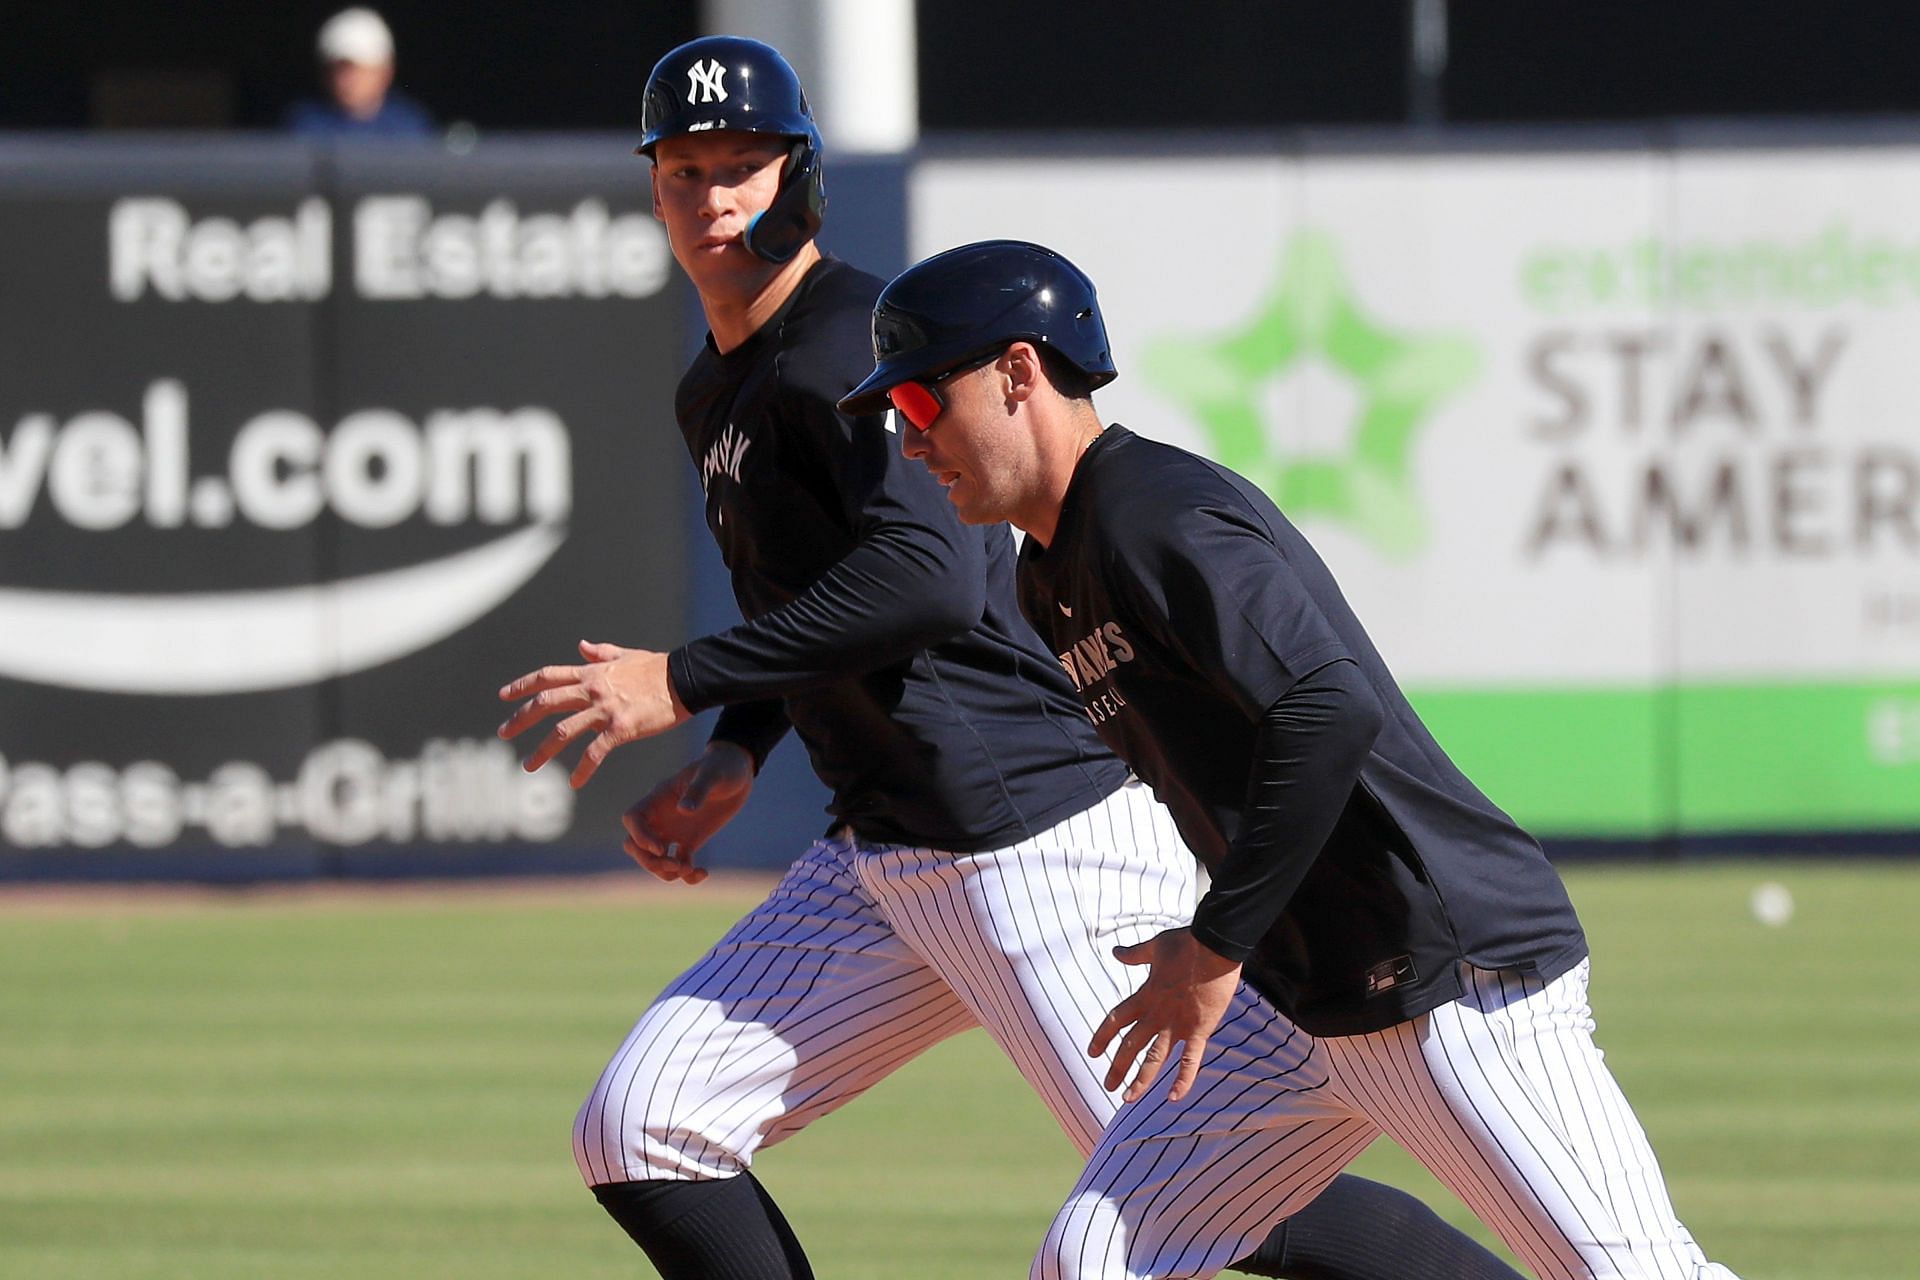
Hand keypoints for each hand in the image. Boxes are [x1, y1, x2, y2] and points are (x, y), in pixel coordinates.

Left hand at [497, 640, 691, 787]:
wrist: (685, 680)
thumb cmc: (658, 668)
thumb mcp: (626, 655)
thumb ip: (601, 653)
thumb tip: (581, 646)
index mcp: (591, 673)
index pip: (547, 677)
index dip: (522, 685)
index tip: (503, 696)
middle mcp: (592, 690)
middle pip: (546, 703)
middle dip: (520, 718)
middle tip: (503, 734)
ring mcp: (605, 710)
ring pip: (562, 730)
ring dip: (542, 750)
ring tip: (528, 766)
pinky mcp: (621, 728)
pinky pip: (595, 752)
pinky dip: (583, 769)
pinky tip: (575, 783)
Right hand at [620, 742, 755, 884]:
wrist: (738, 774)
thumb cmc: (722, 767)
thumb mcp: (711, 774)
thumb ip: (698, 790)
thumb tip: (684, 810)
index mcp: (659, 798)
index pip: (633, 819)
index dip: (640, 837)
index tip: (661, 848)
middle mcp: (661, 817)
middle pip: (636, 845)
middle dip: (649, 861)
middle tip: (674, 865)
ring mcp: (674, 831)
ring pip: (654, 859)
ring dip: (665, 872)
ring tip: (688, 869)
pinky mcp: (690, 841)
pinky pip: (680, 864)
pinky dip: (687, 875)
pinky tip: (703, 873)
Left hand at [1089, 927, 1241, 1103]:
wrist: (1214, 944)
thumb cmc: (1186, 943)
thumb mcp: (1155, 947)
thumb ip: (1134, 955)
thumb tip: (1115, 951)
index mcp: (1145, 995)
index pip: (1116, 1020)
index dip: (1102, 1037)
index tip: (1092, 1053)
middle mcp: (1157, 1013)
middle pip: (1131, 1045)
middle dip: (1118, 1067)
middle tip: (1108, 1085)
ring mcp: (1177, 1024)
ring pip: (1154, 1058)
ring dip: (1141, 1080)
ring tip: (1128, 1098)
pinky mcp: (1200, 1029)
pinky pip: (1190, 1060)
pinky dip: (1183, 1080)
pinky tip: (1173, 1098)